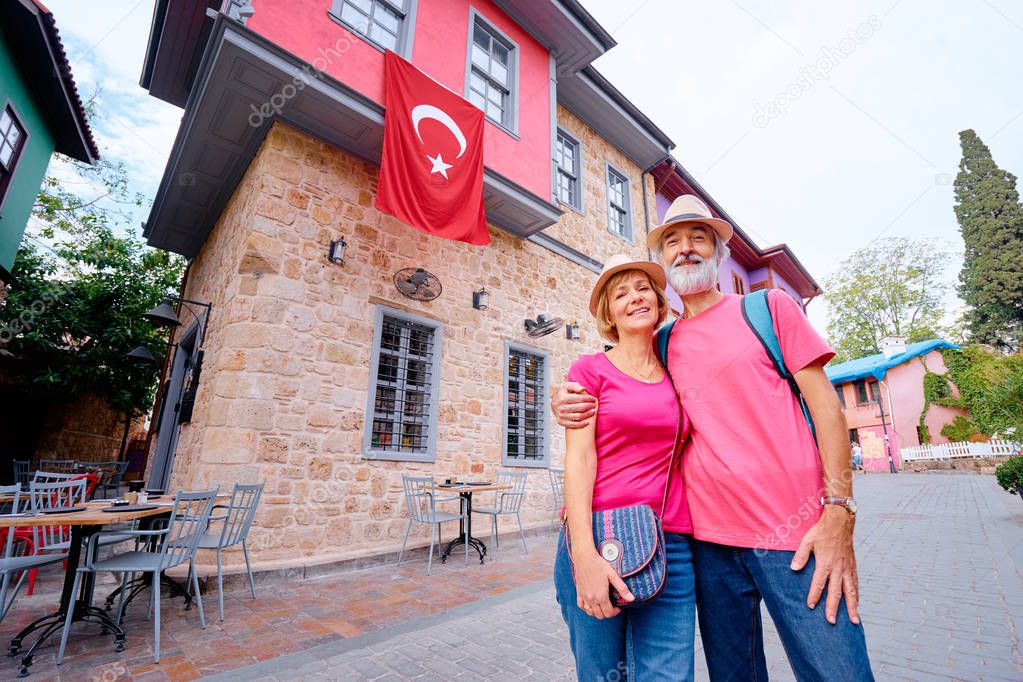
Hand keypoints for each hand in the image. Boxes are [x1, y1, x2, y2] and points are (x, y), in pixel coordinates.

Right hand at [552, 381, 596, 428]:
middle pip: (580, 408)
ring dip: (587, 415)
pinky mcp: (561, 422)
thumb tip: (582, 389)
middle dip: (589, 406)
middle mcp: (561, 407)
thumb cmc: (563, 392)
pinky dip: (582, 424)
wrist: (554, 401)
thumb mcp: (567, 385)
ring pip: (578, 417)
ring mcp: (560, 415)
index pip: (579, 399)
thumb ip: (575, 386)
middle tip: (594, 405)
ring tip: (593, 412)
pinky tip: (588, 422)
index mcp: (562, 397)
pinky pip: (573, 425)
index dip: (588, 399)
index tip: (593, 399)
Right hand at [573, 552, 633, 618]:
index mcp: (601, 596)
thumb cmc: (598, 564)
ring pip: (591, 612)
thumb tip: (631, 599)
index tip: (618, 606)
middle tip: (611, 606)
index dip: (615, 612)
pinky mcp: (579, 592)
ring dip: (597, 612)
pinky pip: (581, 606)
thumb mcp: (613, 575)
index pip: (609, 613)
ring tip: (602, 605)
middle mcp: (591, 599)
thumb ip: (622, 589)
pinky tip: (591, 604)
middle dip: (607, 613)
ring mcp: (584, 596)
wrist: (585, 557)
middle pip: (600, 615)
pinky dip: (586, 608)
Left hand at [791, 507, 859, 624]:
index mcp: (826, 563)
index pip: (819, 583)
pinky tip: (857, 604)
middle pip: (836, 592)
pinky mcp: (853, 567)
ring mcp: (847, 568)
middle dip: (833, 608)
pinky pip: (855, 584)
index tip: (810, 606)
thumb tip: (793, 568)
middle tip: (831, 621)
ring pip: (850, 591)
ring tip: (853, 620)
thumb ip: (800, 555)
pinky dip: (857, 596)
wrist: (840, 522)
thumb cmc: (821, 531)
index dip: (814, 595)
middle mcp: (838, 568)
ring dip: (851, 607)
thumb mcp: (807, 541)